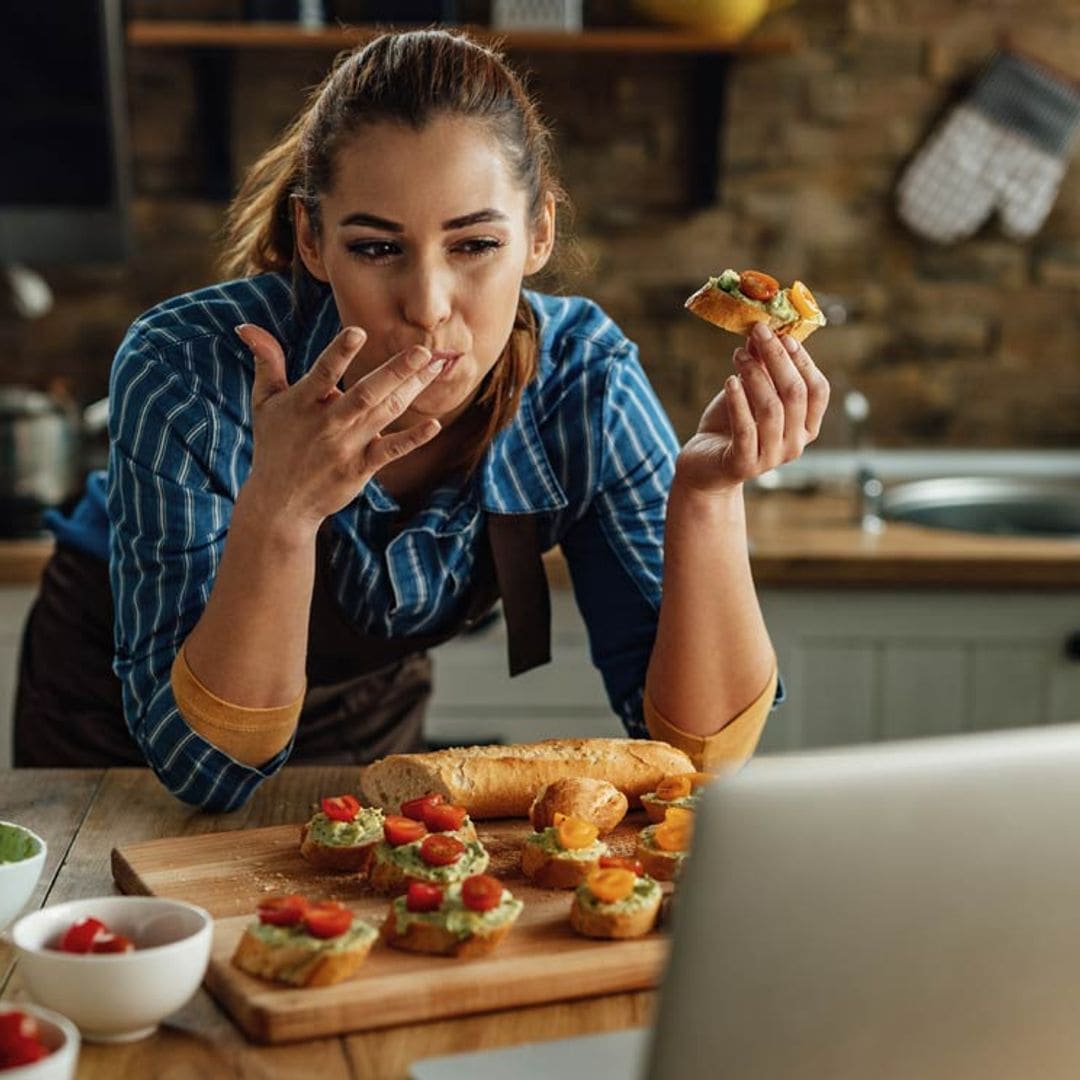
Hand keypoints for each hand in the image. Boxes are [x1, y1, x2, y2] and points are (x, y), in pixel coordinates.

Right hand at [234, 323, 446, 533]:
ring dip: (411, 391)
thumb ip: (266, 362)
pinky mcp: (360, 468)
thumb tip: (246, 326)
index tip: (359, 331)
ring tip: (435, 368)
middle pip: (365, 394)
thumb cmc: (274, 445)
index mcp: (302, 404)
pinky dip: (413, 439)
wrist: (280, 503)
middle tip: (424, 351)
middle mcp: (327, 424)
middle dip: (396, 371)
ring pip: (384, 414)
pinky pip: (391, 451)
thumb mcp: (264, 402)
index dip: (340, 353)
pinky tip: (435, 425)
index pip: (323, 374)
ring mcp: (346, 447)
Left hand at [676, 322, 829, 492]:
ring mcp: (771, 457)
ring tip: (738, 355)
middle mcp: (796, 444)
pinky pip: (745, 429)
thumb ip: (761, 366)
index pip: (817, 390)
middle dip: (778, 358)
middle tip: (759, 332)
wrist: (704, 464)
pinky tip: (729, 381)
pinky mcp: (744, 465)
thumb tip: (762, 331)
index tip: (783, 335)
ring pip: (771, 409)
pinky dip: (738, 401)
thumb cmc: (731, 425)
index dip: (803, 360)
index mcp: (806, 426)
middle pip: (795, 394)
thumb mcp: (749, 392)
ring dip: (755, 375)